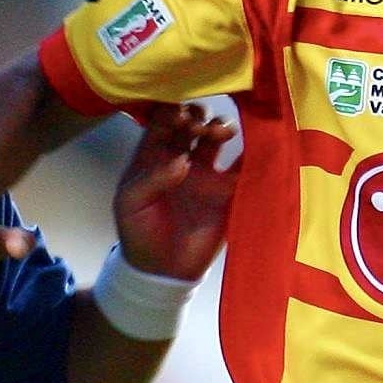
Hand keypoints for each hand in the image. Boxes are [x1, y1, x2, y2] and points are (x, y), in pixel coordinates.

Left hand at [110, 104, 238, 281]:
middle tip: (199, 125)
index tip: (180, 116)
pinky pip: (242, 167)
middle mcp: (181, 156)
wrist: (162, 271)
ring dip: (221, 127)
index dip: (173, 110)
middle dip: (198, 114)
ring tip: (221, 133)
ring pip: (218, 136)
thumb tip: (182, 160)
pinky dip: (249, 154)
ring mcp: (206, 172)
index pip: (164, 118)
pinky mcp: (227, 191)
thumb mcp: (131, 203)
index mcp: (154, 154)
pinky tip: (252, 145)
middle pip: (193, 120)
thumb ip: (151, 178)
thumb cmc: (139, 233)